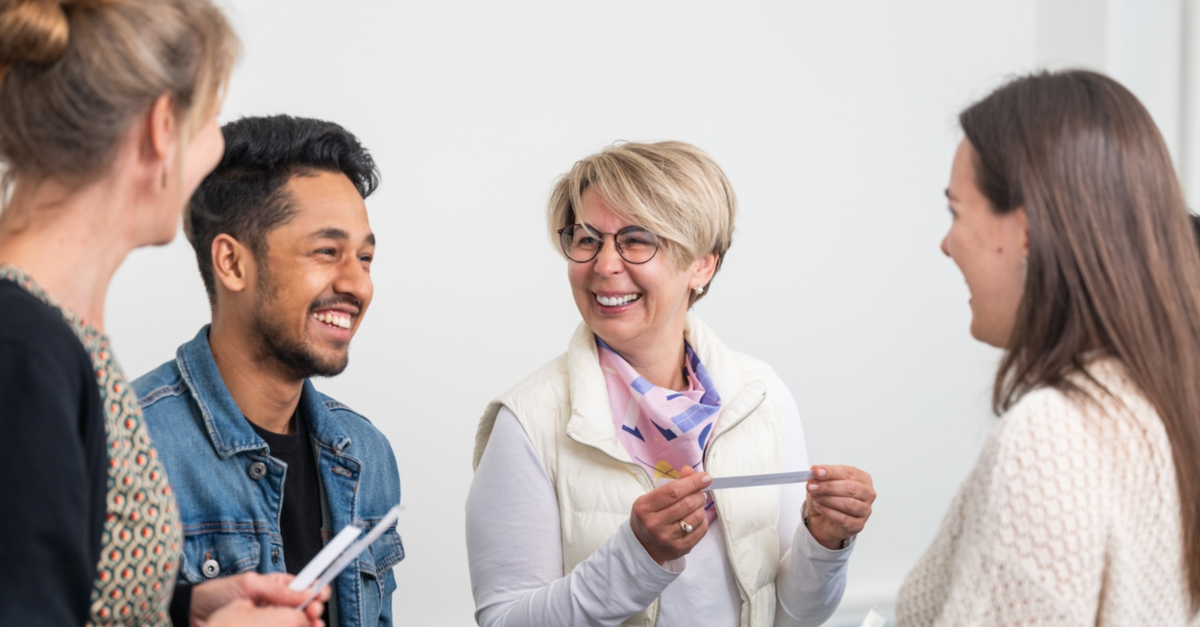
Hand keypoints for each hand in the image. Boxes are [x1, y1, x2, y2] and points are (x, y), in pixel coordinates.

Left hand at [190, 572, 330, 626]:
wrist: (191, 616)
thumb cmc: (215, 595)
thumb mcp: (248, 584)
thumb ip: (276, 589)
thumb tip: (305, 590)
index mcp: (275, 586)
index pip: (303, 587)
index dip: (315, 591)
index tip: (320, 597)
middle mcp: (275, 604)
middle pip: (303, 608)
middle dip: (312, 611)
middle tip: (313, 615)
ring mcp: (268, 620)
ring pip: (295, 623)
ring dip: (306, 625)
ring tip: (311, 626)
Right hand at [629, 466, 711, 564]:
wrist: (642, 546)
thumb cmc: (649, 516)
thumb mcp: (652, 498)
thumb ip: (672, 484)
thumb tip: (690, 471)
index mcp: (645, 508)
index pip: (673, 491)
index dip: (693, 482)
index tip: (706, 477)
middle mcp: (654, 524)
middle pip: (687, 504)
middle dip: (699, 494)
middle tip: (701, 492)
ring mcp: (667, 538)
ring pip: (696, 517)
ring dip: (701, 508)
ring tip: (697, 505)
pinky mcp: (679, 549)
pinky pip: (701, 531)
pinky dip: (703, 521)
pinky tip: (696, 518)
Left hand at [805, 465, 874, 550]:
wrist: (823, 520)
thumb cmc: (827, 498)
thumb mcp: (821, 482)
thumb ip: (820, 475)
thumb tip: (815, 470)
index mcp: (862, 478)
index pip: (848, 472)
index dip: (831, 472)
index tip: (816, 472)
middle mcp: (867, 494)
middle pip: (850, 488)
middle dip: (828, 486)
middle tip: (812, 486)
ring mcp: (865, 510)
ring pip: (848, 504)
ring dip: (828, 499)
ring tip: (815, 496)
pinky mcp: (858, 525)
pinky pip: (843, 519)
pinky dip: (828, 512)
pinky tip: (819, 507)